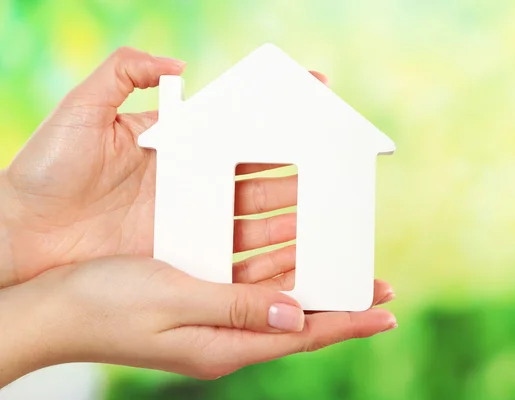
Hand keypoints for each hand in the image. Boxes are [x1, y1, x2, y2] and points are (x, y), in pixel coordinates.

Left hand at [0, 47, 328, 286]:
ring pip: (253, 215)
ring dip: (289, 215)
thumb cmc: (47, 171)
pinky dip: (264, 257)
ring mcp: (189, 221)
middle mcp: (191, 183)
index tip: (312, 97)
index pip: (235, 126)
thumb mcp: (81, 110)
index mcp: (177, 146)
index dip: (273, 115)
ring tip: (322, 214)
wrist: (21, 237)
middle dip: (297, 170)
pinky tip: (292, 254)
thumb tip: (178, 64)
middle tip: (331, 168)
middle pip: (256, 174)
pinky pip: (232, 256)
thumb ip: (123, 72)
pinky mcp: (183, 256)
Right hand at [0, 256, 395, 386]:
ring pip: (277, 306)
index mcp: (223, 343)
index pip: (302, 335)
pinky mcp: (195, 305)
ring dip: (312, 289)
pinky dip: (277, 278)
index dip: (347, 323)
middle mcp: (224, 337)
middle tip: (379, 289)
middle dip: (340, 308)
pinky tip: (287, 261)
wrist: (53, 309)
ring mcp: (210, 322)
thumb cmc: (105, 303)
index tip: (386, 312)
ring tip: (344, 270)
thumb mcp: (174, 301)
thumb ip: (237, 308)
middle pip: (298, 323)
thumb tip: (296, 315)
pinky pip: (250, 293)